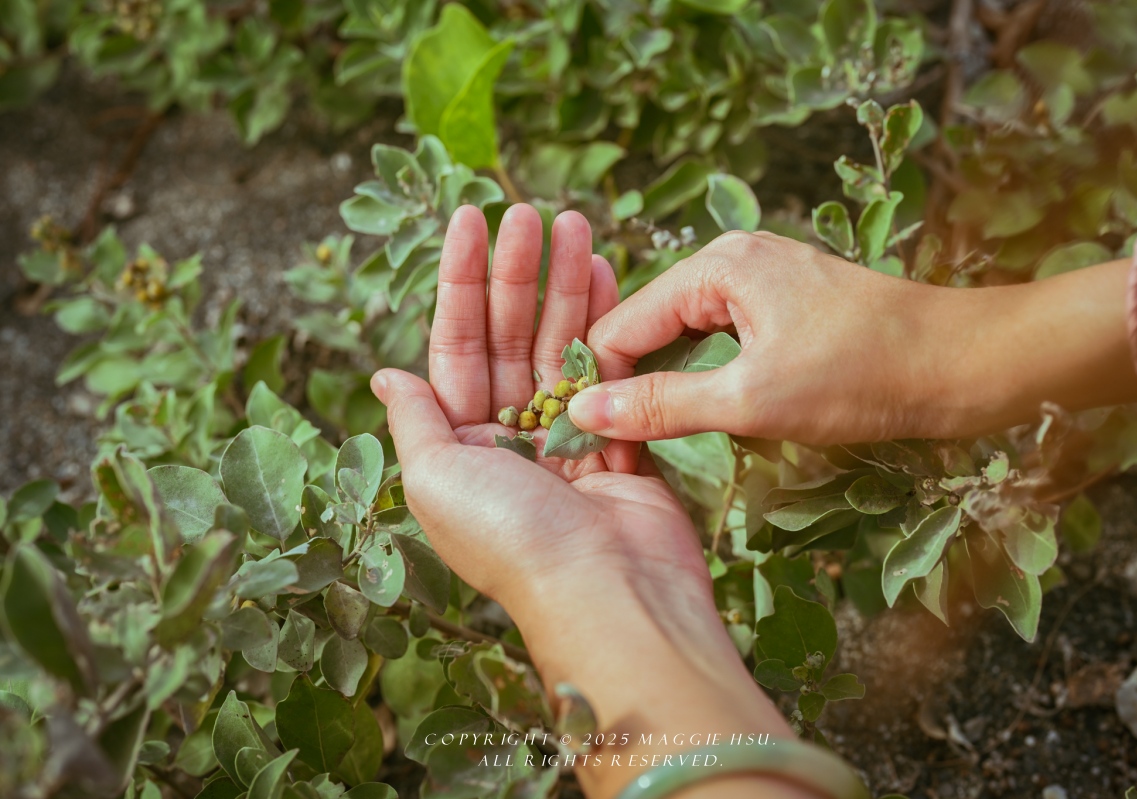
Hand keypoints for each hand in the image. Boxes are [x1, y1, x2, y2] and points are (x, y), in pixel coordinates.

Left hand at [369, 203, 711, 612]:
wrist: (609, 595)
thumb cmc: (512, 540)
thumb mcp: (437, 480)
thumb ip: (416, 421)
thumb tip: (384, 375)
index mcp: (459, 447)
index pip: (455, 345)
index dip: (460, 281)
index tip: (469, 220)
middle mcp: (509, 440)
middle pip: (510, 336)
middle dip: (516, 271)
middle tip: (528, 210)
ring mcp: (566, 440)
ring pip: (561, 347)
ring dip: (566, 285)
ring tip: (574, 224)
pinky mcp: (618, 445)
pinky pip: (610, 374)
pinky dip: (609, 326)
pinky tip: (608, 276)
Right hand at [569, 230, 954, 445]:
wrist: (966, 364)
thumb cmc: (864, 376)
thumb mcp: (751, 400)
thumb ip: (662, 405)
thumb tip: (584, 411)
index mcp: (717, 266)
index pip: (621, 325)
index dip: (601, 387)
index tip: (592, 446)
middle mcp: (733, 258)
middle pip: (651, 326)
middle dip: (633, 385)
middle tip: (622, 451)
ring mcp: (763, 277)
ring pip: (687, 334)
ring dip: (671, 384)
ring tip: (656, 441)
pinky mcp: (788, 302)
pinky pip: (724, 337)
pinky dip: (709, 375)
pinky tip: (707, 413)